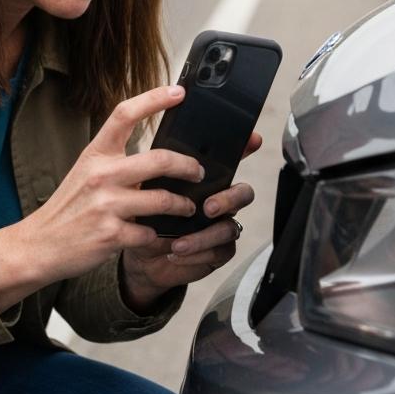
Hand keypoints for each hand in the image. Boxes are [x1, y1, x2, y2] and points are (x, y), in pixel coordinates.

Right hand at [0, 85, 203, 311]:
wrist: (39, 244)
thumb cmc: (68, 208)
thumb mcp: (86, 173)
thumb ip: (116, 163)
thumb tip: (156, 159)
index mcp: (96, 154)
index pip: (125, 114)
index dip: (154, 99)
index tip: (178, 92)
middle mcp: (102, 175)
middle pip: (160, 160)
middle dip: (188, 167)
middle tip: (198, 172)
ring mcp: (106, 206)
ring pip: (164, 200)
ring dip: (182, 205)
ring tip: (187, 207)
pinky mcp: (111, 235)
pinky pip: (150, 233)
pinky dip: (158, 236)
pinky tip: (157, 236)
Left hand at [119, 131, 261, 311]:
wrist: (141, 254)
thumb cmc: (146, 217)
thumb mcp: (145, 192)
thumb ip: (156, 176)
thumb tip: (156, 159)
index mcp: (204, 181)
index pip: (229, 161)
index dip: (245, 148)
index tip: (253, 140)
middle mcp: (218, 201)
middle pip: (243, 193)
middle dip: (229, 199)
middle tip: (208, 207)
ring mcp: (220, 226)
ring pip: (230, 227)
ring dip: (205, 235)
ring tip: (179, 242)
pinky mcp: (218, 251)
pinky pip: (220, 251)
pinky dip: (198, 253)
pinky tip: (178, 252)